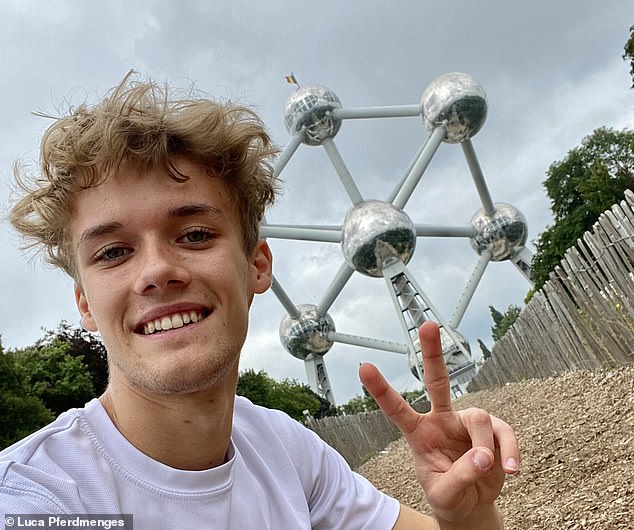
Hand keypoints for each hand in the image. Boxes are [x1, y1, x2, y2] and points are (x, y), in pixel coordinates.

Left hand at [359, 321, 518, 526]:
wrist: (472, 506)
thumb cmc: (448, 497)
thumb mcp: (445, 496)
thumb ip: (459, 477)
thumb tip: (483, 456)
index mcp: (419, 433)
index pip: (397, 409)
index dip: (381, 390)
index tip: (364, 367)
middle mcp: (441, 419)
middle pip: (437, 381)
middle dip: (432, 352)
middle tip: (428, 325)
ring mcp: (466, 423)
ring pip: (479, 418)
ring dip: (486, 447)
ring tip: (487, 470)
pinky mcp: (493, 431)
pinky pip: (504, 432)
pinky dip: (510, 451)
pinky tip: (511, 469)